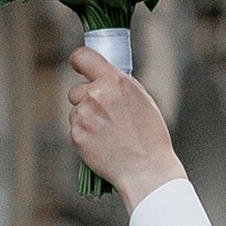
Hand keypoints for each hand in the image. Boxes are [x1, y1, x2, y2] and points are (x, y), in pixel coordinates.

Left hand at [65, 47, 184, 208]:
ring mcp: (83, 115)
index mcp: (114, 81)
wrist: (145, 169)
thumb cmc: (150, 136)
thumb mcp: (143, 100)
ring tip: (109, 132)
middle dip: (86, 99)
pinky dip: (85, 134)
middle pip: (76, 89)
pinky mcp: (75, 134)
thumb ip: (120, 85)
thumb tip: (104, 76)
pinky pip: (75, 128)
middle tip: (105, 114)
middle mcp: (96, 94)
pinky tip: (103, 143)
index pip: (82, 56)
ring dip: (86, 118)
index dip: (79, 61)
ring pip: (76, 110)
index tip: (80, 67)